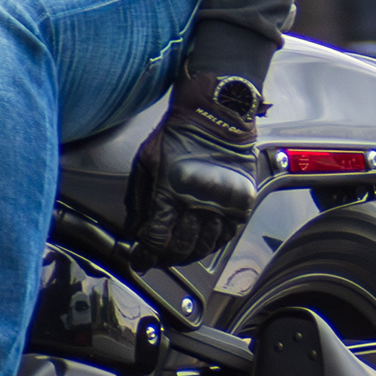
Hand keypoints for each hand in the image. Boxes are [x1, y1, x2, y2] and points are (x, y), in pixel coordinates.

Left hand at [127, 70, 263, 266]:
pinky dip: (212, 244)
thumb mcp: (146, 161)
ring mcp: (222, 204)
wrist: (217, 114)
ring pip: (204, 246)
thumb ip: (138, 199)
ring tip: (179, 252)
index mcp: (170, 193)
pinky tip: (202, 243)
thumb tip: (134, 229)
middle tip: (157, 257)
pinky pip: (227, 236)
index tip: (140, 261)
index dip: (145, 256)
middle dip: (164, 258)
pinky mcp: (241, 201)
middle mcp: (198, 203)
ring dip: (188, 254)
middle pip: (180, 248)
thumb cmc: (179, 133)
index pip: (156, 239)